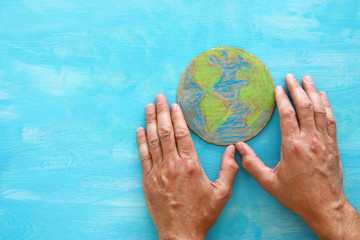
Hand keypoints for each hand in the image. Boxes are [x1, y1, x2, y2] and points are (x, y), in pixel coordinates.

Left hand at [136, 94, 238, 239]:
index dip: (177, 117)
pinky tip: (140, 129)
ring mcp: (158, 172)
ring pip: (153, 141)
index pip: (182, 134)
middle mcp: (173, 165)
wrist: (181, 233)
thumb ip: (229, 169)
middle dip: (161, 112)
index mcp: (191, 165)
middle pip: (165, 132)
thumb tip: (233, 150)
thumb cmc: (202, 214)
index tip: (174, 104)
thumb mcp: (222, 193)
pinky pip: (143, 156)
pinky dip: (140, 142)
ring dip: (150, 122)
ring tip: (148, 107)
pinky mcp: (148, 180)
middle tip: (158, 97)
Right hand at [236, 74, 359, 238]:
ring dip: (313, 92)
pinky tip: (323, 97)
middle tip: (291, 77)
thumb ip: (251, 164)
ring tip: (308, 79)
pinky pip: (330, 120)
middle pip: (305, 107)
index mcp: (292, 146)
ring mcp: (324, 142)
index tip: (278, 87)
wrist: (324, 207)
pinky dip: (327, 106)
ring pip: (320, 110)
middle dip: (297, 89)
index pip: (288, 115)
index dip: (283, 98)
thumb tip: (238, 148)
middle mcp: (310, 140)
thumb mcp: (269, 182)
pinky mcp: (333, 146)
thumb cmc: (296, 195)